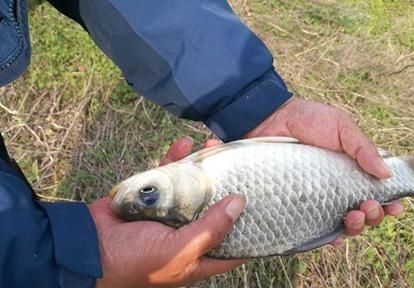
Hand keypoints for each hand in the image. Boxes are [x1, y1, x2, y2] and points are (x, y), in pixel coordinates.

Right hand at [90, 147, 245, 287]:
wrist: (88, 247)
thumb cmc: (135, 261)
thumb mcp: (179, 251)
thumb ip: (211, 230)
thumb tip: (240, 203)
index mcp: (198, 255)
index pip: (234, 245)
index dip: (252, 229)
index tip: (269, 206)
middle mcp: (188, 233)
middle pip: (215, 208)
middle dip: (227, 185)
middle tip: (239, 162)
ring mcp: (170, 212)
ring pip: (194, 186)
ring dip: (202, 166)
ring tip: (213, 145)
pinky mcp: (152, 195)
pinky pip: (168, 175)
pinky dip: (174, 159)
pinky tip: (182, 144)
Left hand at [245, 96, 403, 245]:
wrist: (271, 120)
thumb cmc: (308, 119)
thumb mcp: (341, 127)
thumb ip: (363, 148)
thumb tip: (387, 174)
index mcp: (354, 170)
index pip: (377, 192)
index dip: (390, 203)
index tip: (396, 206)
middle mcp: (339, 188)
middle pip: (364, 212)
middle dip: (374, 216)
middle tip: (368, 206)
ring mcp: (319, 199)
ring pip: (344, 224)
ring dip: (355, 227)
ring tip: (353, 217)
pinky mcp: (298, 206)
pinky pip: (316, 229)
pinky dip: (329, 237)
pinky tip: (334, 238)